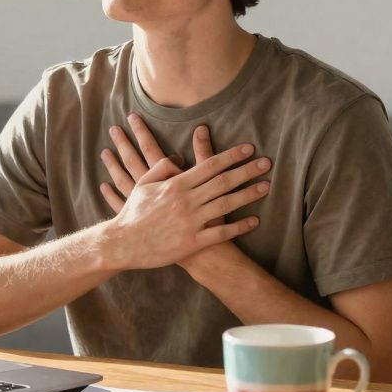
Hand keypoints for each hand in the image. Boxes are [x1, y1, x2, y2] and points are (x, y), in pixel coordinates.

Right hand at [97, 113, 271, 271]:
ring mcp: (191, 222)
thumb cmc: (133, 213)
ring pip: (226, 205)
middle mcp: (186, 201)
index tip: (248, 148)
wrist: (124, 244)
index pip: (209, 165)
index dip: (231, 156)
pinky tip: (255, 220)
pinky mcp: (192, 242)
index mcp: (176, 184)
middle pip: (223, 182)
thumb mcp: (143, 185)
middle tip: (267, 162)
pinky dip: (239, 227)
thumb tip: (176, 157)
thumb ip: (161, 168)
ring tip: (266, 186)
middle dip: (247, 170)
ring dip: (248, 195)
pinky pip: (221, 233)